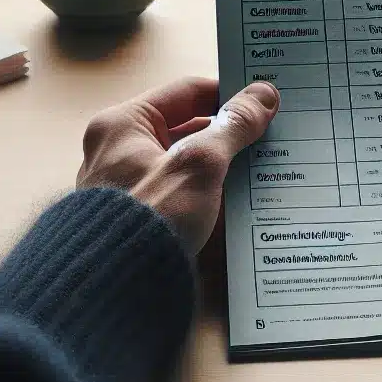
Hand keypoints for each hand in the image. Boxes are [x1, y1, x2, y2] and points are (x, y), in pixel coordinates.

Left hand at [77, 77, 278, 252]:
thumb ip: (233, 126)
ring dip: (217, 164)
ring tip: (257, 167)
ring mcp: (123, 184)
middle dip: (225, 133)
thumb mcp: (201, 164)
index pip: (186, 93)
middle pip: (184, 127)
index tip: (262, 104)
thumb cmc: (151, 218)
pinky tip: (232, 199)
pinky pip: (176, 189)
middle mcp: (115, 150)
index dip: (228, 95)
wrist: (116, 288)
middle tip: (266, 136)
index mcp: (122, 124)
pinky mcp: (133, 215)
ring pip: (181, 161)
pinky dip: (203, 190)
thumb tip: (262, 94)